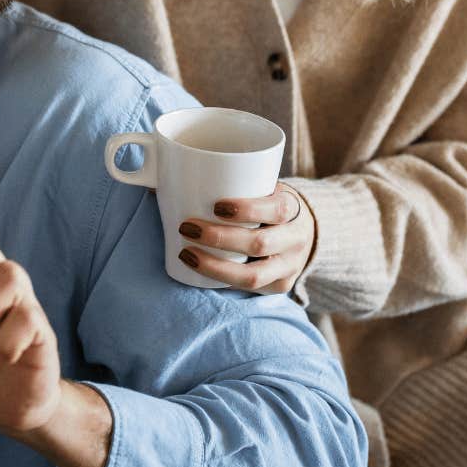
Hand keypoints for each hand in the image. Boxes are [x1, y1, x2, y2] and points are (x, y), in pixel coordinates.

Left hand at [177, 181, 315, 294]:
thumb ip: (232, 181)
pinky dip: (222, 280)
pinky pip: (249, 289)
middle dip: (219, 238)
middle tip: (187, 227)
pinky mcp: (280, 286)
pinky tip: (200, 271)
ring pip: (252, 276)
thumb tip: (163, 178)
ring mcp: (290, 267)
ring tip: (187, 254)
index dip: (247, 209)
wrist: (302, 229)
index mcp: (292, 208)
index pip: (276, 210)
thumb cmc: (268, 203)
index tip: (216, 206)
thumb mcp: (263, 186)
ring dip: (215, 267)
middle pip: (259, 244)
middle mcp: (296, 239)